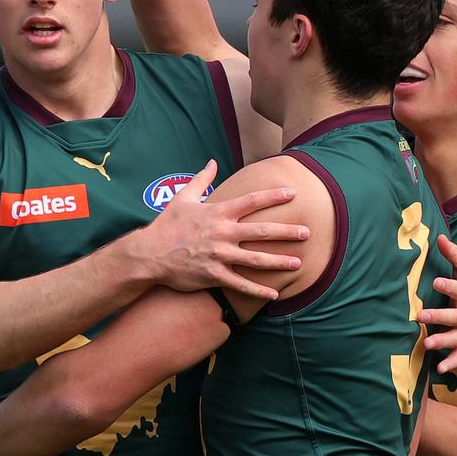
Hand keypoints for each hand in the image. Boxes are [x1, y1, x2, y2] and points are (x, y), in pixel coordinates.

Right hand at [137, 160, 307, 299]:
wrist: (149, 254)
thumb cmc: (166, 226)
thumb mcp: (182, 198)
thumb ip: (201, 179)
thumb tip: (211, 162)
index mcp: (218, 213)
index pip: (251, 201)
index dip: (273, 196)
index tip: (292, 193)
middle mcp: (223, 233)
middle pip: (262, 231)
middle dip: (287, 232)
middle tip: (307, 232)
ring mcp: (220, 255)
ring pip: (256, 259)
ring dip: (279, 261)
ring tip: (298, 263)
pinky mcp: (214, 275)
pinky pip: (241, 284)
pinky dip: (258, 290)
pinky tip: (274, 293)